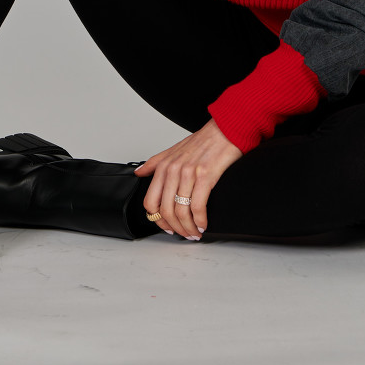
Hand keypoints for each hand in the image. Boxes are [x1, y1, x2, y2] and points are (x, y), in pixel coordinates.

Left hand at [133, 118, 242, 238]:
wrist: (225, 129)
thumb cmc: (203, 140)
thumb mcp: (174, 149)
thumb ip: (155, 162)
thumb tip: (139, 172)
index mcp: (163, 166)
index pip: (150, 201)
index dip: (157, 219)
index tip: (167, 227)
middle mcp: (173, 170)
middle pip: (165, 211)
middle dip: (174, 228)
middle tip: (183, 234)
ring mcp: (188, 173)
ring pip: (181, 211)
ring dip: (188, 228)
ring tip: (194, 233)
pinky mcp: (205, 176)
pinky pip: (198, 206)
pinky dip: (200, 220)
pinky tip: (203, 224)